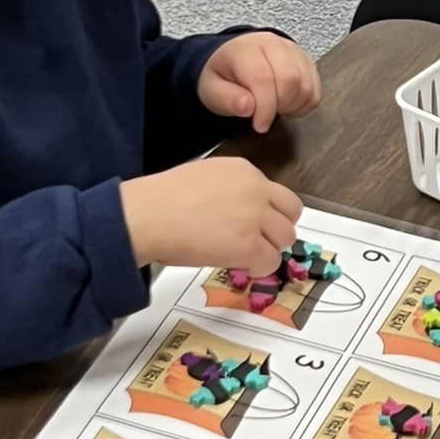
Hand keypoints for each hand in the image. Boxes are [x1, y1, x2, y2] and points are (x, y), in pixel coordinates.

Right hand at [120, 159, 301, 271]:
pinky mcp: (249, 245)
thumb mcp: (204, 177)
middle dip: (278, 229)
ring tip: (245, 256)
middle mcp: (256, 189)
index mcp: (244, 170)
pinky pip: (271, 261)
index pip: (276, 192)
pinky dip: (259, 268)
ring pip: (286, 238)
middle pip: (292, 212)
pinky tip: (240, 266)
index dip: (269, 212)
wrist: (147, 215)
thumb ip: (230, 189)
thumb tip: (237, 210)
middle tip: (259, 242)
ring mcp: (255, 217)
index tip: (256, 224)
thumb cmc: (162, 200)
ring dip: (269, 249)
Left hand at [198, 33, 321, 132]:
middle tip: (266, 116)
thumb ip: (226, 99)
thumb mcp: (211, 90)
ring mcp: (293, 50)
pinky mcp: (306, 60)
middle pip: (290, 79)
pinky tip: (287, 103)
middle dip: (280, 106)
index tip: (259, 125)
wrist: (234, 58)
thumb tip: (248, 107)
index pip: (263, 78)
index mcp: (246, 49)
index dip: (265, 108)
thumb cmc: (224, 75)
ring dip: (293, 105)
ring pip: (306, 85)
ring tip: (274, 108)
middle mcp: (273, 44)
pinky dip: (304, 103)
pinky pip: (315, 88)